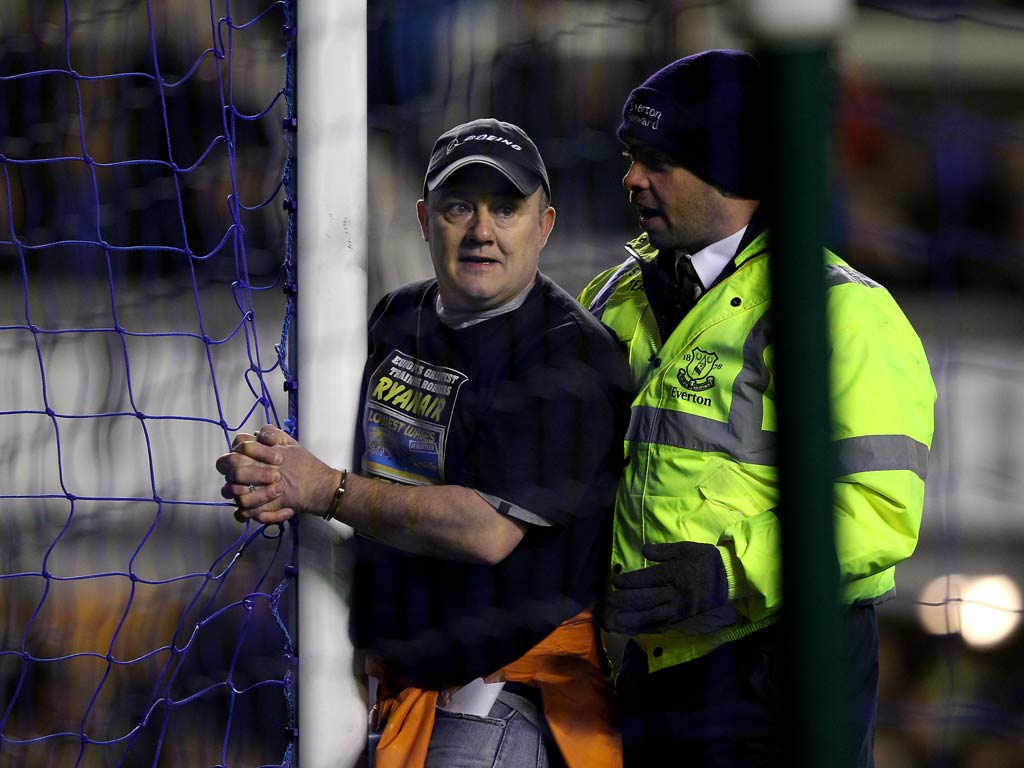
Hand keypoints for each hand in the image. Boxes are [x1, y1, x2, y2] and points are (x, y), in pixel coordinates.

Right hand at [216, 425, 339, 524]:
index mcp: (245, 456)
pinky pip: (243, 516)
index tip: (279, 458)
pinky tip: (286, 509)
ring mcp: (243, 493)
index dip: (255, 452)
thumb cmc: (297, 462)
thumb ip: (271, 433)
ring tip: (279, 491)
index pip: (235, 452)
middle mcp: (240, 474)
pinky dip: (266, 515)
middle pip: (232, 473)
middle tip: (277, 476)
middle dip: (254, 474)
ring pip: (236, 496)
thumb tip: (259, 435)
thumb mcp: (288, 443)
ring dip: (258, 496)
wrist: (314, 484)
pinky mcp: (251, 511)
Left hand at [602, 541, 727, 634]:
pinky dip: (646, 628)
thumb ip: (663, 551)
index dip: (630, 581)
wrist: (728, 578)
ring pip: (651, 615)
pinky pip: (662, 625)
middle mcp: (674, 594)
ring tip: (613, 621)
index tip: (615, 582)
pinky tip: (632, 630)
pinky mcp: (682, 618)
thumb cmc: (704, 560)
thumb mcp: (684, 548)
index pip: (647, 579)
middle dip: (625, 601)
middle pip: (646, 599)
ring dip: (631, 619)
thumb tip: (642, 550)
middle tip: (608, 603)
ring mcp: (678, 609)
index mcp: (674, 574)